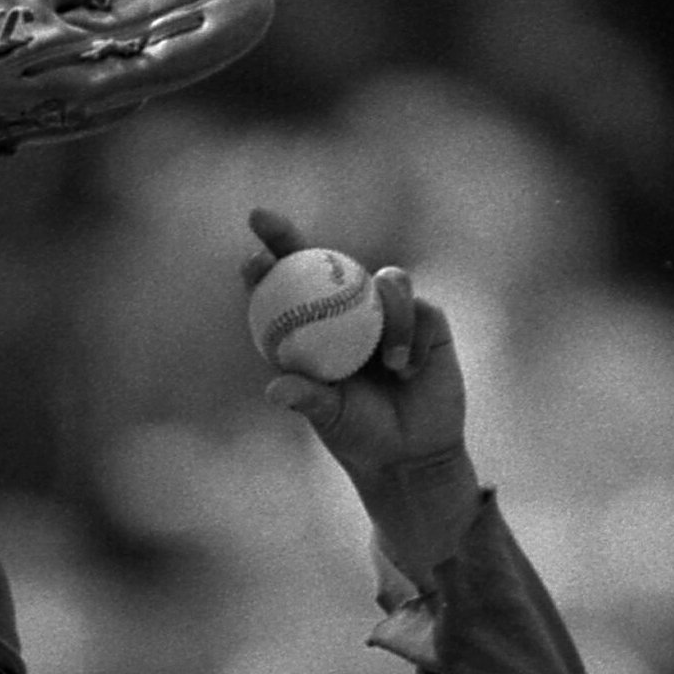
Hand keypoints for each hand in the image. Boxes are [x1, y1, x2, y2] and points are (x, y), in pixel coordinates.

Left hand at [244, 208, 479, 583]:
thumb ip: (309, 398)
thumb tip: (274, 389)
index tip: (248, 259)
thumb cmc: (361, 434)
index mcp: (312, 333)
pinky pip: (416, 307)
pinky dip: (408, 336)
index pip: (281, 293)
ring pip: (381, 281)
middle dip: (284, 235)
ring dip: (385, 317)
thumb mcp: (331, 419)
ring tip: (389, 366)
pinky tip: (408, 370)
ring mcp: (385, 311)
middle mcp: (345, 313)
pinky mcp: (425, 317)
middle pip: (315, 262)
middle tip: (263, 220)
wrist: (413, 453)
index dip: (263, 269)